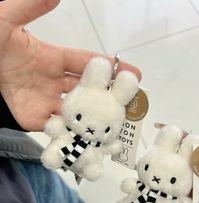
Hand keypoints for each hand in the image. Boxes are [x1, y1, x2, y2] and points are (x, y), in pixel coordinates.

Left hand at [0, 0, 140, 130]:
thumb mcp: (7, 19)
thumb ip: (31, 7)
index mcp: (53, 58)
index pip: (87, 63)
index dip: (110, 68)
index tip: (133, 74)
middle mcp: (54, 82)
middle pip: (88, 91)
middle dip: (109, 98)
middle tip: (131, 105)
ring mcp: (46, 102)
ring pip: (77, 112)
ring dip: (95, 120)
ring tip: (115, 129)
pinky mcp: (37, 119)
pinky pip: (59, 128)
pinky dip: (74, 134)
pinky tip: (90, 141)